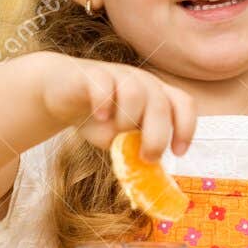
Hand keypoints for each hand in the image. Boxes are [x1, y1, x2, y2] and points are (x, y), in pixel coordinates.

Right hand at [37, 54, 196, 160]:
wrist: (60, 94)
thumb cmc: (99, 118)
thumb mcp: (121, 139)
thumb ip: (137, 149)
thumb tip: (151, 172)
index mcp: (157, 95)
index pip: (184, 104)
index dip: (186, 128)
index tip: (178, 152)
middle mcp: (143, 82)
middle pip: (162, 104)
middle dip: (157, 137)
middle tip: (146, 157)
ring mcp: (119, 75)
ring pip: (135, 93)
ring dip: (128, 121)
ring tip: (115, 133)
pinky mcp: (93, 74)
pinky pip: (104, 85)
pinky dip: (103, 104)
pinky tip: (99, 117)